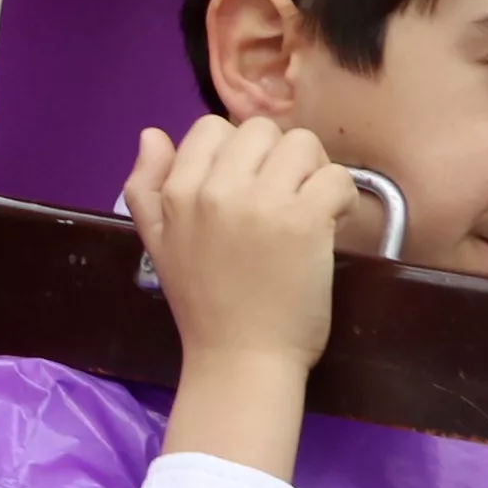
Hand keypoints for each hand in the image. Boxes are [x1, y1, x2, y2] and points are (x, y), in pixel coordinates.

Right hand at [125, 116, 350, 479]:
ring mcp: (261, 204)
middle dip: (279, 156)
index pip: (211, 129)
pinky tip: (330, 223)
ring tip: (309, 207)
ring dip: (313, 171)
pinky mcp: (305, 221)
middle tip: (285, 195)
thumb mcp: (156, 244)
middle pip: (261, 130)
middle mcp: (216, 190)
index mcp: (178, 193)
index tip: (248, 186)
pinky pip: (335, 177)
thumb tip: (152, 134)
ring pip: (302, 143)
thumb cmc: (202, 305)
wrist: (239, 358)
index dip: (237, 151)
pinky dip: (341, 197)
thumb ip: (146, 187)